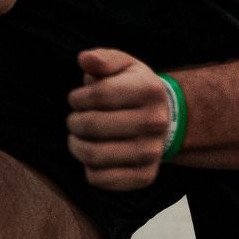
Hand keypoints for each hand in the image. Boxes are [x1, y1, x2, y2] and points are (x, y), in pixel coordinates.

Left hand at [67, 47, 173, 191]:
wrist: (164, 120)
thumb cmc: (134, 89)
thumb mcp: (123, 66)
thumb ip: (103, 60)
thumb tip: (84, 60)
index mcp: (149, 90)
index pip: (100, 94)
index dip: (78, 98)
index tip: (76, 99)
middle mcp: (155, 122)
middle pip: (93, 126)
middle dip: (74, 122)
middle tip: (74, 120)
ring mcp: (151, 152)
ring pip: (94, 155)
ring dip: (76, 146)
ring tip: (77, 138)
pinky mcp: (145, 177)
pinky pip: (100, 179)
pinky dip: (88, 168)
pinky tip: (92, 155)